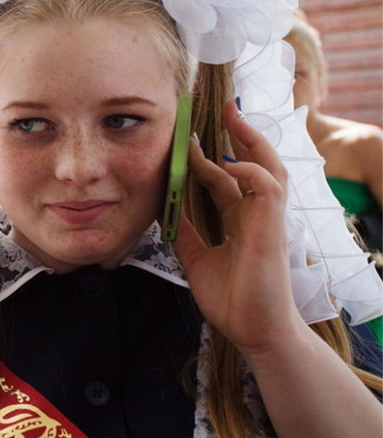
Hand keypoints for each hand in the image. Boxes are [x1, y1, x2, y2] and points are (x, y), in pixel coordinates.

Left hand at [174, 101, 304, 358]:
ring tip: (231, 114)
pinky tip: (228, 164)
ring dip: (250, 139)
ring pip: (267, 166)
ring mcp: (266, 218)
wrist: (253, 330)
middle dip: (237, 133)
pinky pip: (267, 187)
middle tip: (219, 106)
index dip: (207, 156)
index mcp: (239, 219)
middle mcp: (254, 213)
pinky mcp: (272, 226)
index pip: (225, 177)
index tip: (187, 135)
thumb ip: (184, 231)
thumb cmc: (232, 299)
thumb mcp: (195, 258)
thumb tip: (165, 208)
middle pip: (251, 162)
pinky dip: (249, 171)